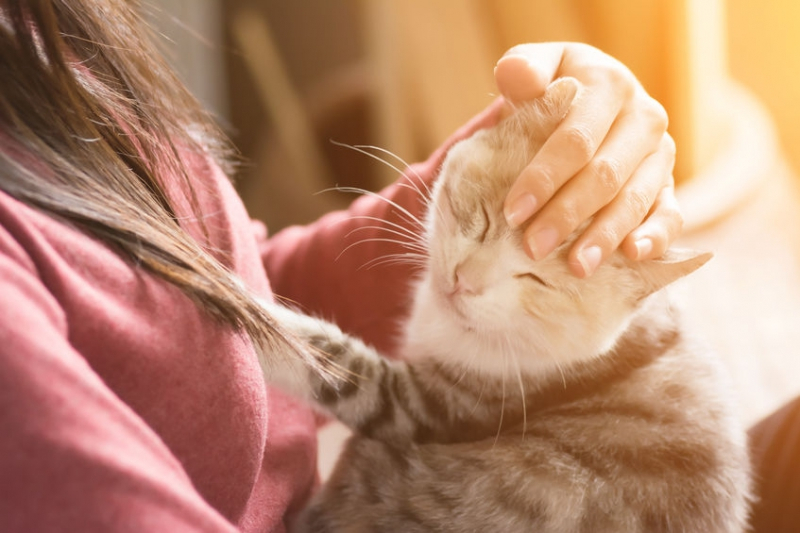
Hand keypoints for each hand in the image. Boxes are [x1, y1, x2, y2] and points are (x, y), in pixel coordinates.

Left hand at [495, 43, 682, 276]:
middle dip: (567, 215)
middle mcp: (643, 118)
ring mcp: (661, 154)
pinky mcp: (669, 185)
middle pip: (604, 175)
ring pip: (634, 199)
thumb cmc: (551, 89)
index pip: (576, 139)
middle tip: (533, 248)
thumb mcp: (535, 69)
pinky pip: (670, 213)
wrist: (586, 99)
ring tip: (576, 267)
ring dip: (604, 236)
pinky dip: (656, 236)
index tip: (513, 212)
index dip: (544, 177)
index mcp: (609, 86)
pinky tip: (633, 256)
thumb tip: (517, 77)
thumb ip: (523, 71)